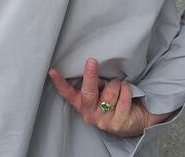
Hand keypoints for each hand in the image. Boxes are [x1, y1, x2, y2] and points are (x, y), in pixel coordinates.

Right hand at [48, 58, 167, 137]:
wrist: (131, 122)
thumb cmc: (113, 103)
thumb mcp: (98, 94)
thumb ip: (94, 85)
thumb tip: (93, 72)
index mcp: (81, 104)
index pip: (67, 93)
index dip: (59, 82)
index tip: (52, 71)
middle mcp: (89, 114)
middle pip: (88, 92)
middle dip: (90, 75)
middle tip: (91, 61)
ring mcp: (103, 121)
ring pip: (110, 92)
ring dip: (116, 83)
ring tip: (118, 85)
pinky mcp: (117, 123)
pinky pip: (124, 99)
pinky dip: (126, 89)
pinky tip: (126, 90)